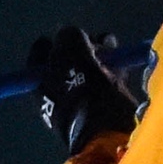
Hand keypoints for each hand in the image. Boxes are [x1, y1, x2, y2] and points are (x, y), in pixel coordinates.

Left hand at [27, 26, 137, 154]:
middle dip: (85, 46)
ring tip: (114, 52)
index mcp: (39, 81)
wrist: (105, 127)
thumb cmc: (81, 87)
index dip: (56, 41)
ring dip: (103, 56)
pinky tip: (123, 67)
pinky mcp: (101, 107)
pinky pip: (106, 81)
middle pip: (68, 58)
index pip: (41, 52)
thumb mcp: (70, 49)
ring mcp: (79, 100)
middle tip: (99, 43)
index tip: (73, 37)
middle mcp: (56, 91)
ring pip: (90, 68)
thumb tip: (75, 35)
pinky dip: (114, 71)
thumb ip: (69, 35)